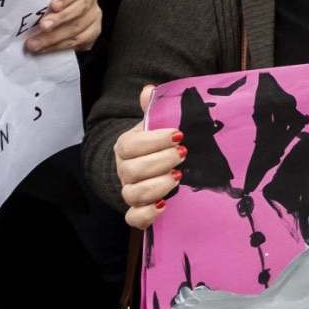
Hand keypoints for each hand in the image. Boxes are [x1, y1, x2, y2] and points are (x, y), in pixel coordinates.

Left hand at [26, 0, 101, 54]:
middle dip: (59, 20)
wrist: (58, 18)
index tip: (53, 6)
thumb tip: (23, 5)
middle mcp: (90, 0)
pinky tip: (46, 49)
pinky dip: (61, 46)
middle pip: (78, 10)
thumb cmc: (47, 4)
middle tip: (42, 27)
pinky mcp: (93, 33)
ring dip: (55, 38)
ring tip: (36, 44)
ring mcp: (94, 17)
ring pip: (78, 29)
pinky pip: (80, 42)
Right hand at [113, 83, 184, 230]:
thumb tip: (148, 90)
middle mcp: (125, 170)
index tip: (178, 134)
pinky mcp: (137, 211)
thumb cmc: (158, 143)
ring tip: (178, 176)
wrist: (153, 165)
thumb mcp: (157, 124)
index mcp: (127, 146)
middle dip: (160, 161)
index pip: (131, 145)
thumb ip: (154, 108)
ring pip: (133, 194)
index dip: (154, 140)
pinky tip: (164, 205)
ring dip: (157, 186)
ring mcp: (130, 190)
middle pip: (133, 170)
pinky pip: (133, 218)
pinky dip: (146, 214)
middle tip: (184, 153)